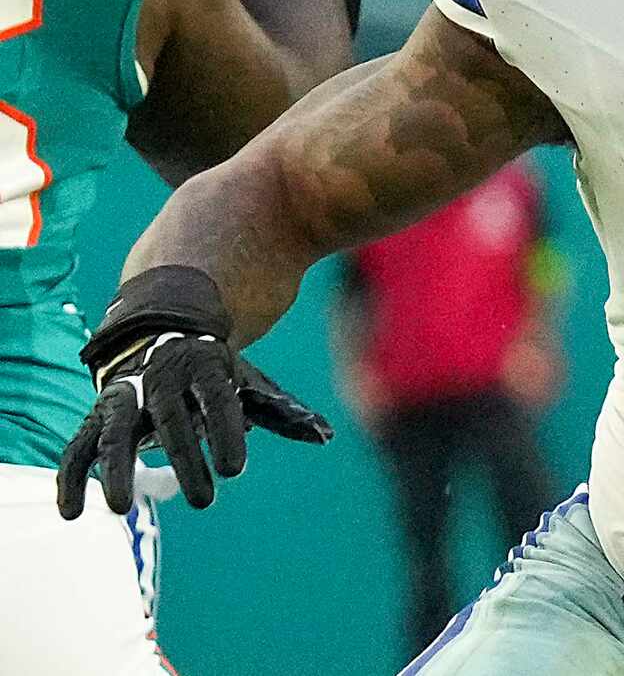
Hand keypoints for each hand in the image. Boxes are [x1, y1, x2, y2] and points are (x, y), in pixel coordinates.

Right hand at [56, 267, 331, 517]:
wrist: (161, 334)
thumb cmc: (212, 372)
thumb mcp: (247, 382)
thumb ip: (281, 412)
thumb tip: (326, 436)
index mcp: (205, 368)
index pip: (218, 399)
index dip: (226, 432)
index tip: (236, 470)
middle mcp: (160, 380)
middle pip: (171, 420)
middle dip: (186, 460)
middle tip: (204, 503)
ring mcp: (123, 398)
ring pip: (115, 433)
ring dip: (116, 470)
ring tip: (121, 508)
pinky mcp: (95, 417)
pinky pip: (77, 448)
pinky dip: (70, 478)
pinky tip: (71, 514)